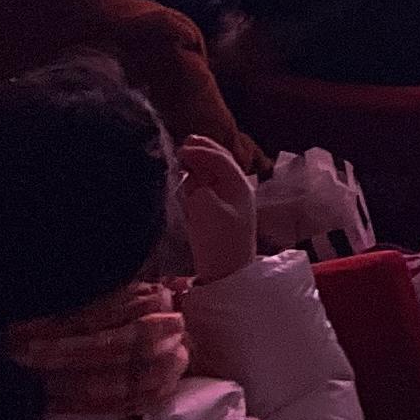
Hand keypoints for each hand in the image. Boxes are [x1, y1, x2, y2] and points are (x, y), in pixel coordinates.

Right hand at [179, 135, 259, 281]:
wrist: (225, 275)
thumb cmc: (220, 242)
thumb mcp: (207, 212)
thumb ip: (198, 190)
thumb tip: (192, 183)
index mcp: (239, 186)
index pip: (221, 159)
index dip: (201, 150)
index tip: (181, 148)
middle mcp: (234, 189)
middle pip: (219, 162)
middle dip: (202, 151)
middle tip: (183, 143)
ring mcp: (225, 201)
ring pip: (210, 174)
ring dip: (197, 165)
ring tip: (179, 158)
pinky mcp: (214, 213)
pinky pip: (204, 189)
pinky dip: (193, 181)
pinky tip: (181, 179)